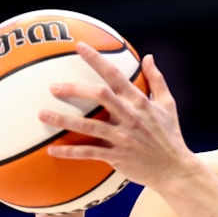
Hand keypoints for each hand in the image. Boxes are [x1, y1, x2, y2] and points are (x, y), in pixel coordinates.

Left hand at [38, 41, 192, 189]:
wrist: (175, 169)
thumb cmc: (170, 135)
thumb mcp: (168, 105)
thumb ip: (157, 80)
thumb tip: (149, 57)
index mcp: (140, 102)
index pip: (116, 75)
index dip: (97, 60)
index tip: (80, 47)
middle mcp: (131, 117)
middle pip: (100, 96)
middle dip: (75, 89)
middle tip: (53, 86)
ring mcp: (123, 138)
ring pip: (89, 126)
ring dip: (64, 119)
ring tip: (42, 114)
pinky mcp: (118, 157)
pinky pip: (89, 153)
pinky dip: (69, 152)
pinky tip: (51, 151)